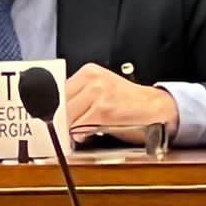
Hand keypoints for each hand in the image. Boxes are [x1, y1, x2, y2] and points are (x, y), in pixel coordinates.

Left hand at [63, 63, 178, 145]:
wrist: (153, 107)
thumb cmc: (127, 101)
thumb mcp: (101, 90)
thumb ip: (80, 96)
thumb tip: (59, 113)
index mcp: (89, 72)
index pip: (60, 90)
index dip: (55, 107)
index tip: (52, 117)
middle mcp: (93, 79)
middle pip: (62, 102)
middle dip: (61, 118)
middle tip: (62, 128)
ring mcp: (98, 93)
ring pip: (69, 115)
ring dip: (70, 128)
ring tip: (76, 131)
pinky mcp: (104, 110)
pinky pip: (81, 125)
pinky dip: (80, 133)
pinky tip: (86, 134)